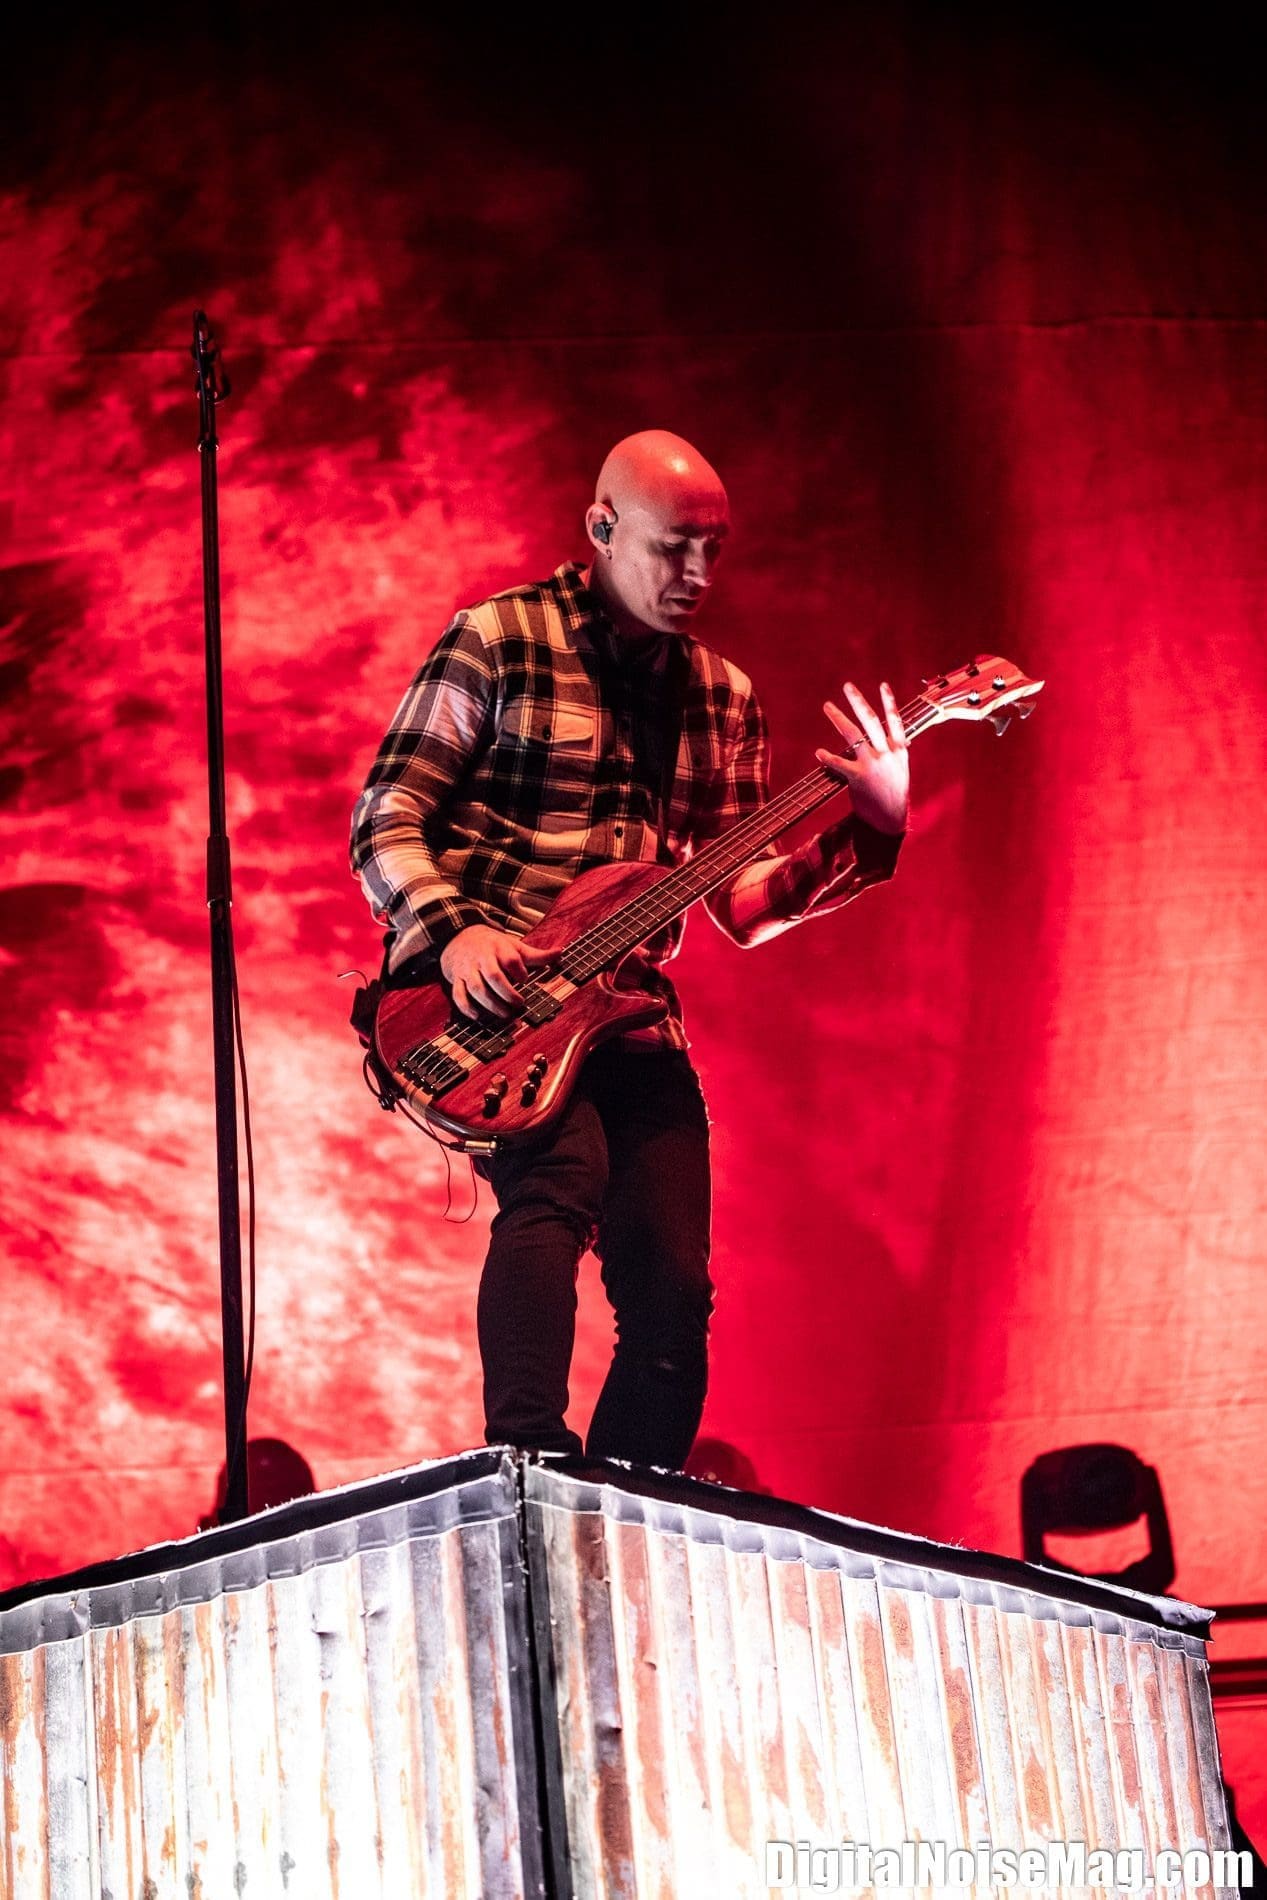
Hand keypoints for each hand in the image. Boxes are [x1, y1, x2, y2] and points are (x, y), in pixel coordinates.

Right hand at [440, 925, 551, 1020]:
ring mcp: (467, 969)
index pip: (510, 958)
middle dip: (507, 992)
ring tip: (505, 1014)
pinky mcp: (456, 978)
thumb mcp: (513, 946)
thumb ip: (536, 954)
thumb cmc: (492, 945)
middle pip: (493, 975)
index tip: (525, 980)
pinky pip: (458, 994)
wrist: (458, 936)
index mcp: (498, 948)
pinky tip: (478, 1016)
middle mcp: (482, 958)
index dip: (519, 971)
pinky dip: (466, 1007)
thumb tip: (560, 953)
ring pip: (477, 987)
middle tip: (519, 1004)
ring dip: (491, 1004)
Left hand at [816, 680, 909, 834]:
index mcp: (899, 750)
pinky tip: (819, 752)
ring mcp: (873, 765)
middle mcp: (887, 754)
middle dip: (858, 701)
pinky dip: (828, 758)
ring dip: (838, 718)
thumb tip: (894, 737)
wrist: (890, 819)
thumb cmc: (893, 792)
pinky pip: (840, 764)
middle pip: (871, 721)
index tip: (882, 685)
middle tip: (847, 686)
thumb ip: (895, 751)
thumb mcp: (900, 769)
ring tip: (827, 705)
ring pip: (853, 735)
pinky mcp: (859, 778)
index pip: (895, 720)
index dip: (889, 702)